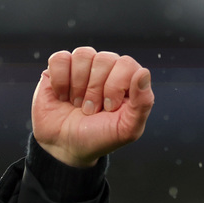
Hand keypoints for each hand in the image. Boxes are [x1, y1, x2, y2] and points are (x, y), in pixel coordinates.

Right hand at [32, 47, 154, 167]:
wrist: (66, 146)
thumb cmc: (99, 137)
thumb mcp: (126, 129)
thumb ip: (143, 103)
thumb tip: (144, 73)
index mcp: (128, 83)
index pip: (127, 64)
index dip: (115, 85)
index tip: (109, 108)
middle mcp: (107, 71)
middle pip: (105, 59)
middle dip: (96, 89)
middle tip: (91, 110)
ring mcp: (83, 68)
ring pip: (83, 54)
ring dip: (78, 85)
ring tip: (77, 104)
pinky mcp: (59, 69)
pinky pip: (60, 58)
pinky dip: (60, 80)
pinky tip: (63, 96)